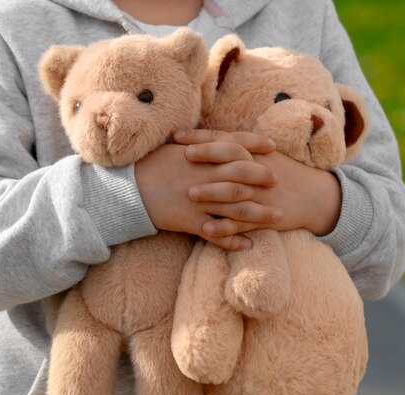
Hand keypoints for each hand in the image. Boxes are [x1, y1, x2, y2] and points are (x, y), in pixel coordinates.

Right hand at [135, 137, 277, 250]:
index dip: (255, 144)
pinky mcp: (190, 221)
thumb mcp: (173, 149)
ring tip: (277, 217)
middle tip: (277, 180)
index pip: (235, 144)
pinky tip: (248, 245)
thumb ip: (197, 145)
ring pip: (237, 208)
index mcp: (199, 156)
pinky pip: (217, 234)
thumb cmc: (148, 166)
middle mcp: (203, 177)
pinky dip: (233, 240)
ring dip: (260, 213)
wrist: (127, 190)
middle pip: (243, 175)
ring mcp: (199, 201)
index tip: (273, 146)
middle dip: (263, 177)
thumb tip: (215, 140)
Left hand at [175, 129, 341, 236]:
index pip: (225, 140)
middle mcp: (256, 170)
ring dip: (212, 192)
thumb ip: (236, 148)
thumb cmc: (281, 171)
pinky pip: (242, 223)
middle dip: (208, 157)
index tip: (176, 136)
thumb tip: (202, 141)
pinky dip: (224, 227)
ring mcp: (260, 194)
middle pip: (231, 159)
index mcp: (254, 153)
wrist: (313, 195)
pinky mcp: (263, 217)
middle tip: (184, 157)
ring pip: (235, 191)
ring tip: (189, 193)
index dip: (201, 137)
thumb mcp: (262, 155)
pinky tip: (205, 228)